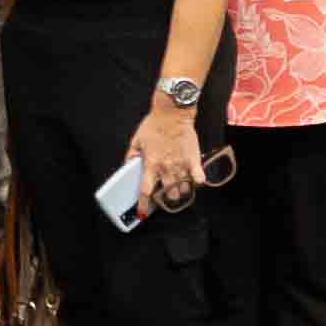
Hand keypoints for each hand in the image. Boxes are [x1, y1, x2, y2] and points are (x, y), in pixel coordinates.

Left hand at [129, 98, 206, 212]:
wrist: (173, 112)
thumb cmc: (153, 125)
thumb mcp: (136, 140)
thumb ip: (131, 156)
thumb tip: (127, 168)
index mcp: (151, 164)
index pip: (146, 190)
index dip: (143, 205)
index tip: (142, 213)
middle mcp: (166, 168)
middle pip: (168, 195)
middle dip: (166, 198)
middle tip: (165, 193)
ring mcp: (181, 165)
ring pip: (183, 190)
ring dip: (180, 191)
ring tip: (178, 186)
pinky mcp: (194, 159)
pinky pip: (199, 178)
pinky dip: (197, 182)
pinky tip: (193, 179)